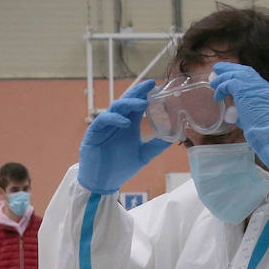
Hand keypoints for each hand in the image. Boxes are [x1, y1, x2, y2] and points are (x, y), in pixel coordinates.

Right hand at [78, 79, 172, 193]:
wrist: (103, 183)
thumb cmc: (120, 168)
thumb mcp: (143, 155)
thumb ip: (156, 146)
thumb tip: (175, 137)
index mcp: (129, 124)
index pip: (137, 103)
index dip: (145, 93)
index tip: (157, 86)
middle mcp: (118, 122)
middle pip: (127, 100)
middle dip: (138, 91)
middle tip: (150, 84)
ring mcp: (105, 126)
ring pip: (116, 107)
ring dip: (128, 103)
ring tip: (142, 103)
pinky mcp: (94, 133)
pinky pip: (103, 120)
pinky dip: (115, 119)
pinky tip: (126, 123)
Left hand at [209, 62, 268, 170]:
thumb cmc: (268, 132)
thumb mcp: (260, 118)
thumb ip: (248, 113)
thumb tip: (237, 115)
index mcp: (267, 92)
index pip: (252, 78)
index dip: (240, 75)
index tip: (231, 77)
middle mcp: (261, 86)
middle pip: (244, 71)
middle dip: (230, 68)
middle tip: (218, 69)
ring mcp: (254, 87)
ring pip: (235, 74)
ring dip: (222, 77)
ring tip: (213, 82)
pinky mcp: (244, 91)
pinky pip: (228, 83)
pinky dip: (221, 88)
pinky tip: (217, 96)